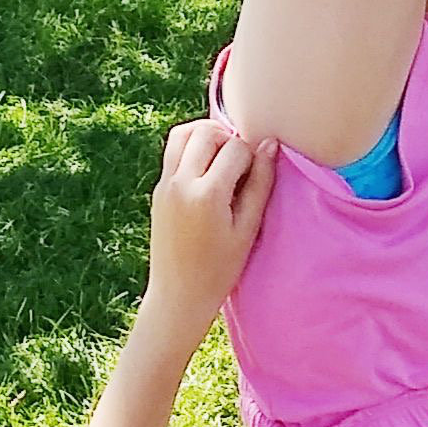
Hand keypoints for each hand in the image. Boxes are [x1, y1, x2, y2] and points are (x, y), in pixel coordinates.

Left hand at [142, 117, 275, 329]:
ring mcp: (164, 185)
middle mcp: (180, 183)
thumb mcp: (247, 229)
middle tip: (240, 163)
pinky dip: (192, 150)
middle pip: (205, 131)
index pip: (235, 148)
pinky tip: (208, 175)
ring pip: (182, 133)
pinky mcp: (158, 190)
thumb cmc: (220, 269)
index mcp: (206, 194)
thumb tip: (270, 146)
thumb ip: (260, 184)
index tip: (256, 179)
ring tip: (222, 159)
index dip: (252, 157)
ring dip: (206, 136)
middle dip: (228, 138)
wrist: (178, 295)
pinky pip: (173, 152)